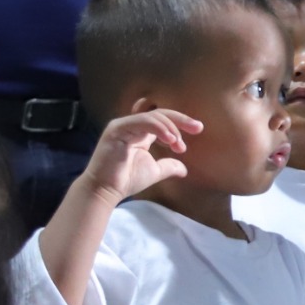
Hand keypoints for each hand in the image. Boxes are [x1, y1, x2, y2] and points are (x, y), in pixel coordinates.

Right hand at [81, 100, 200, 203]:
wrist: (105, 190)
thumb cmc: (126, 180)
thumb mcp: (154, 171)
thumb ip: (168, 166)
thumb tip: (184, 169)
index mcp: (141, 132)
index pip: (163, 120)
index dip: (181, 122)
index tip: (198, 129)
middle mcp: (132, 125)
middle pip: (160, 114)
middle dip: (180, 119)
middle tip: (197, 127)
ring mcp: (123, 125)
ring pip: (152, 116)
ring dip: (170, 128)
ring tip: (178, 143)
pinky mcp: (117, 129)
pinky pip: (141, 122)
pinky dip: (158, 128)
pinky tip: (169, 139)